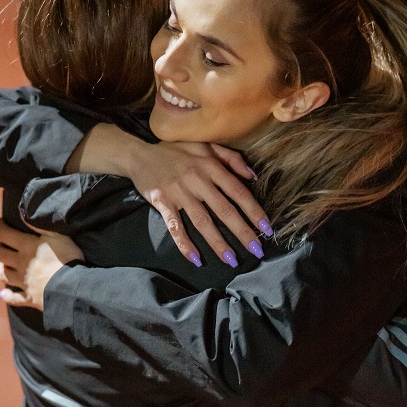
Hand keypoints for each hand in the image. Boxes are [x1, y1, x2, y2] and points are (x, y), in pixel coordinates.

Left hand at [0, 219, 83, 309]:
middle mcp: (21, 264)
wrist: (71, 287)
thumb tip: (22, 214)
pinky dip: (7, 296)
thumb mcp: (57, 235)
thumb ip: (39, 225)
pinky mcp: (30, 298)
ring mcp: (24, 282)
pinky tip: (1, 294)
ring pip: (4, 275)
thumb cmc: (67, 258)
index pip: (6, 234)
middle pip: (1, 254)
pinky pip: (15, 298)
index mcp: (26, 247)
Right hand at [129, 141, 272, 267]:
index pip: (238, 191)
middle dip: (242, 232)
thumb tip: (253, 176)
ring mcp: (179, 192)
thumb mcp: (205, 146)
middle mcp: (197, 179)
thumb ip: (231, 158)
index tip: (267, 229)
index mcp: (210, 166)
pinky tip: (196, 259)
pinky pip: (175, 227)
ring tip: (232, 260)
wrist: (139, 154)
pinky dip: (185, 244)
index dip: (254, 211)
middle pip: (224, 210)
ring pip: (202, 221)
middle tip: (256, 250)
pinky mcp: (162, 202)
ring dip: (218, 243)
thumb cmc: (175, 152)